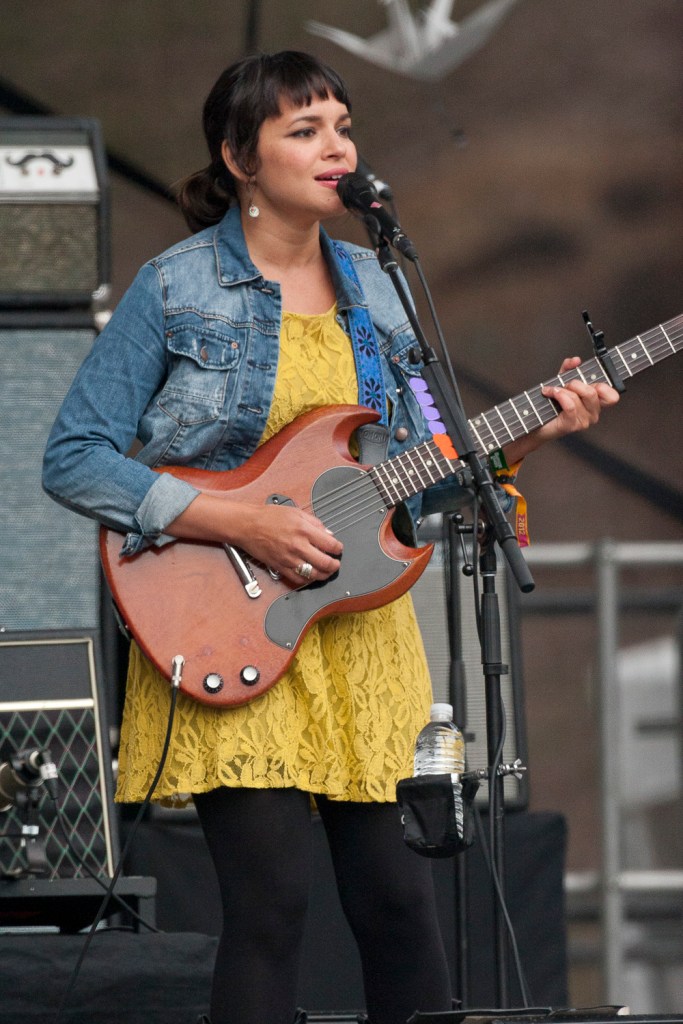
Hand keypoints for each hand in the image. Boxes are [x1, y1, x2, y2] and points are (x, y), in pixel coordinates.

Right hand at [167, 494, 342, 586]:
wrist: (248, 525)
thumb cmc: (269, 517)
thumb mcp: (296, 512)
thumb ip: (315, 523)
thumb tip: (328, 534)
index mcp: (304, 530)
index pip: (330, 545)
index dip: (338, 549)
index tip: (338, 549)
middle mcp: (298, 546)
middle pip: (326, 563)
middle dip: (334, 565)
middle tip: (335, 563)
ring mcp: (289, 559)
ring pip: (314, 574)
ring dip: (324, 575)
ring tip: (326, 572)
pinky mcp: (280, 567)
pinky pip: (298, 580)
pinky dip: (307, 580)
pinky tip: (310, 575)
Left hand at [505, 356, 620, 462]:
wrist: (536, 420)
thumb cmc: (552, 403)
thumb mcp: (561, 380)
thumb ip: (569, 368)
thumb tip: (575, 360)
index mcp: (595, 402)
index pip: (612, 397)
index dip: (605, 387)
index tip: (591, 380)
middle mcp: (593, 413)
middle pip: (593, 392)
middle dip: (575, 383)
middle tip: (565, 384)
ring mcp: (584, 421)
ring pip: (578, 398)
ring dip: (562, 390)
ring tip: (553, 390)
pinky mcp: (572, 425)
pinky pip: (570, 406)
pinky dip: (559, 396)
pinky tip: (550, 393)